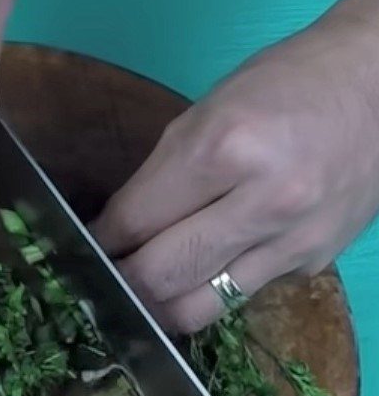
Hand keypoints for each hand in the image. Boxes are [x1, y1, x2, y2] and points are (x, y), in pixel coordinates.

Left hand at [96, 10, 378, 333]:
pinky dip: (209, 292)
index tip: (83, 253)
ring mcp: (293, 242)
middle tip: (102, 282)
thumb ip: (158, 180)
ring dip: (158, 309)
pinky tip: (199, 277)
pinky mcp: (311, 264)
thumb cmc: (283, 85)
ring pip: (198, 310)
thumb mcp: (205, 114)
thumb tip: (115, 234)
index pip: (135, 223)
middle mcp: (263, 203)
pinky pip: (240, 296)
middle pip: (160, 277)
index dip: (100, 245)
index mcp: (225, 149)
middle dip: (119, 285)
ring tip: (140, 297)